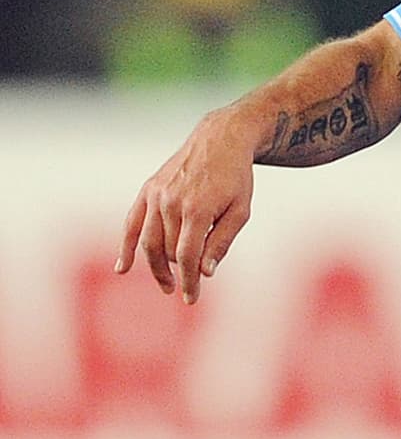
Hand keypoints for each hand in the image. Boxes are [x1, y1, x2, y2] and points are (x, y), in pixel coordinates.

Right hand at [116, 109, 255, 303]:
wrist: (219, 139)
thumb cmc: (235, 178)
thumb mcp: (240, 212)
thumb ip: (221, 242)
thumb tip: (204, 273)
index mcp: (198, 210)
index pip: (187, 257)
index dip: (188, 281)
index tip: (191, 298)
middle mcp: (172, 202)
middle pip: (169, 251)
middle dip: (179, 272)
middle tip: (188, 285)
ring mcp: (156, 195)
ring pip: (148, 242)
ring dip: (155, 267)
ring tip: (166, 283)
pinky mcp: (148, 189)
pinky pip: (131, 222)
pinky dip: (125, 246)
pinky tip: (122, 268)